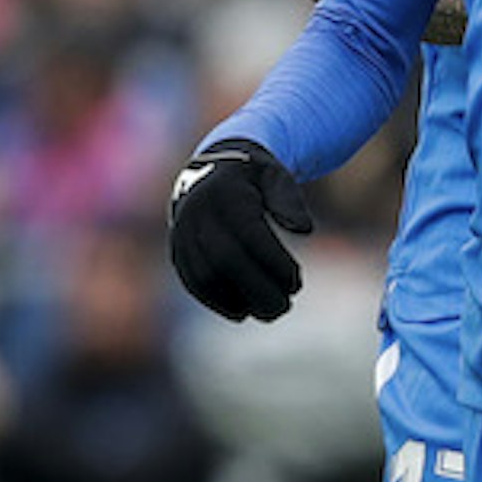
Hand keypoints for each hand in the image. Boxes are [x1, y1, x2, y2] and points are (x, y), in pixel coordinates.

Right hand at [167, 138, 312, 320]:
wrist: (211, 169)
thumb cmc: (253, 176)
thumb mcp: (276, 176)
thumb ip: (290, 200)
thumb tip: (305, 230)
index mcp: (226, 193)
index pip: (251, 235)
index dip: (274, 264)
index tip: (296, 282)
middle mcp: (199, 213)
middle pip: (226, 261)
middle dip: (258, 289)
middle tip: (285, 307)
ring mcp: (183, 233)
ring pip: (206, 276)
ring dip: (238, 301)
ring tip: (268, 312)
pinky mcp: (177, 249)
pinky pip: (192, 280)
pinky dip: (216, 301)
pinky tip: (241, 312)